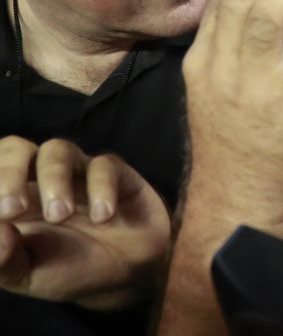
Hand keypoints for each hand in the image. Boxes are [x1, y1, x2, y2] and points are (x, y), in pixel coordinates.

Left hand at [0, 138, 168, 309]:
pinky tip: (103, 217)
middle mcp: (40, 179)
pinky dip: (101, 188)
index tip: (1, 215)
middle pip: (16, 148)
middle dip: (8, 172)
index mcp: (12, 198)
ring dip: (54, 179)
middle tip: (12, 209)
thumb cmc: (69, 271)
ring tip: (60, 216)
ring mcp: (78, 173)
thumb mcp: (26, 276)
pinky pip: (104, 165)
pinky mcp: (116, 174)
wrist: (127, 275)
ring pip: (57, 149)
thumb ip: (2, 259)